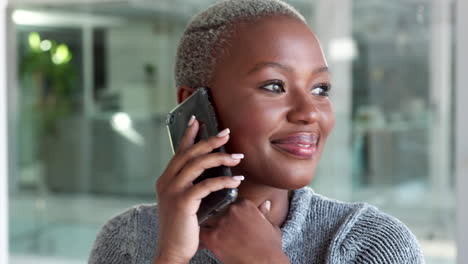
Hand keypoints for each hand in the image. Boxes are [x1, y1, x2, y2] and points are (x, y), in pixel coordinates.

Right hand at [154, 116, 244, 263]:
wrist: (172, 250)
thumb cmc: (182, 227)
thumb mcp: (183, 202)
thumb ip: (190, 185)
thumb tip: (209, 170)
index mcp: (166, 179)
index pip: (179, 151)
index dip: (188, 135)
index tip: (197, 120)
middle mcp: (166, 181)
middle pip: (190, 153)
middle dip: (210, 140)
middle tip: (227, 133)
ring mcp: (173, 191)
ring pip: (197, 164)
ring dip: (220, 158)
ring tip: (238, 157)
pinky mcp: (183, 202)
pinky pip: (206, 185)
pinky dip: (224, 180)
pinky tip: (237, 179)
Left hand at [200, 199, 289, 263]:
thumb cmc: (270, 248)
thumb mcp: (272, 227)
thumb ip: (265, 213)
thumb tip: (264, 204)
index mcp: (245, 204)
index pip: (233, 203)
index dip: (233, 213)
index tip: (235, 222)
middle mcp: (232, 210)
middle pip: (220, 210)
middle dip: (222, 220)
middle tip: (228, 231)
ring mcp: (221, 222)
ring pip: (209, 220)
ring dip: (212, 227)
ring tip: (220, 238)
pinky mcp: (213, 237)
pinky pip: (202, 233)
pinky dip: (203, 238)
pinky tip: (209, 243)